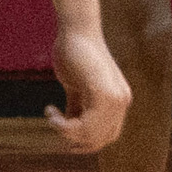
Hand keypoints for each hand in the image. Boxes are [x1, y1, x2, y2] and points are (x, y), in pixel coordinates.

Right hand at [45, 27, 130, 152]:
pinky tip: (51, 111)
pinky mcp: (103, 94)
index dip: (85, 141)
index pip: (107, 135)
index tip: (62, 132)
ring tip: (51, 116)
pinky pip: (84, 125)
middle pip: (100, 140)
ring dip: (65, 132)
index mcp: (118, 99)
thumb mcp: (76, 84)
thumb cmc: (73, 52)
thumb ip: (78, 104)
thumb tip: (71, 123)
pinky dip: (63, 125)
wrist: (76, 29)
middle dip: (73, 139)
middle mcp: (121, 101)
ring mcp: (115, 99)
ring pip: (91, 136)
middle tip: (53, 122)